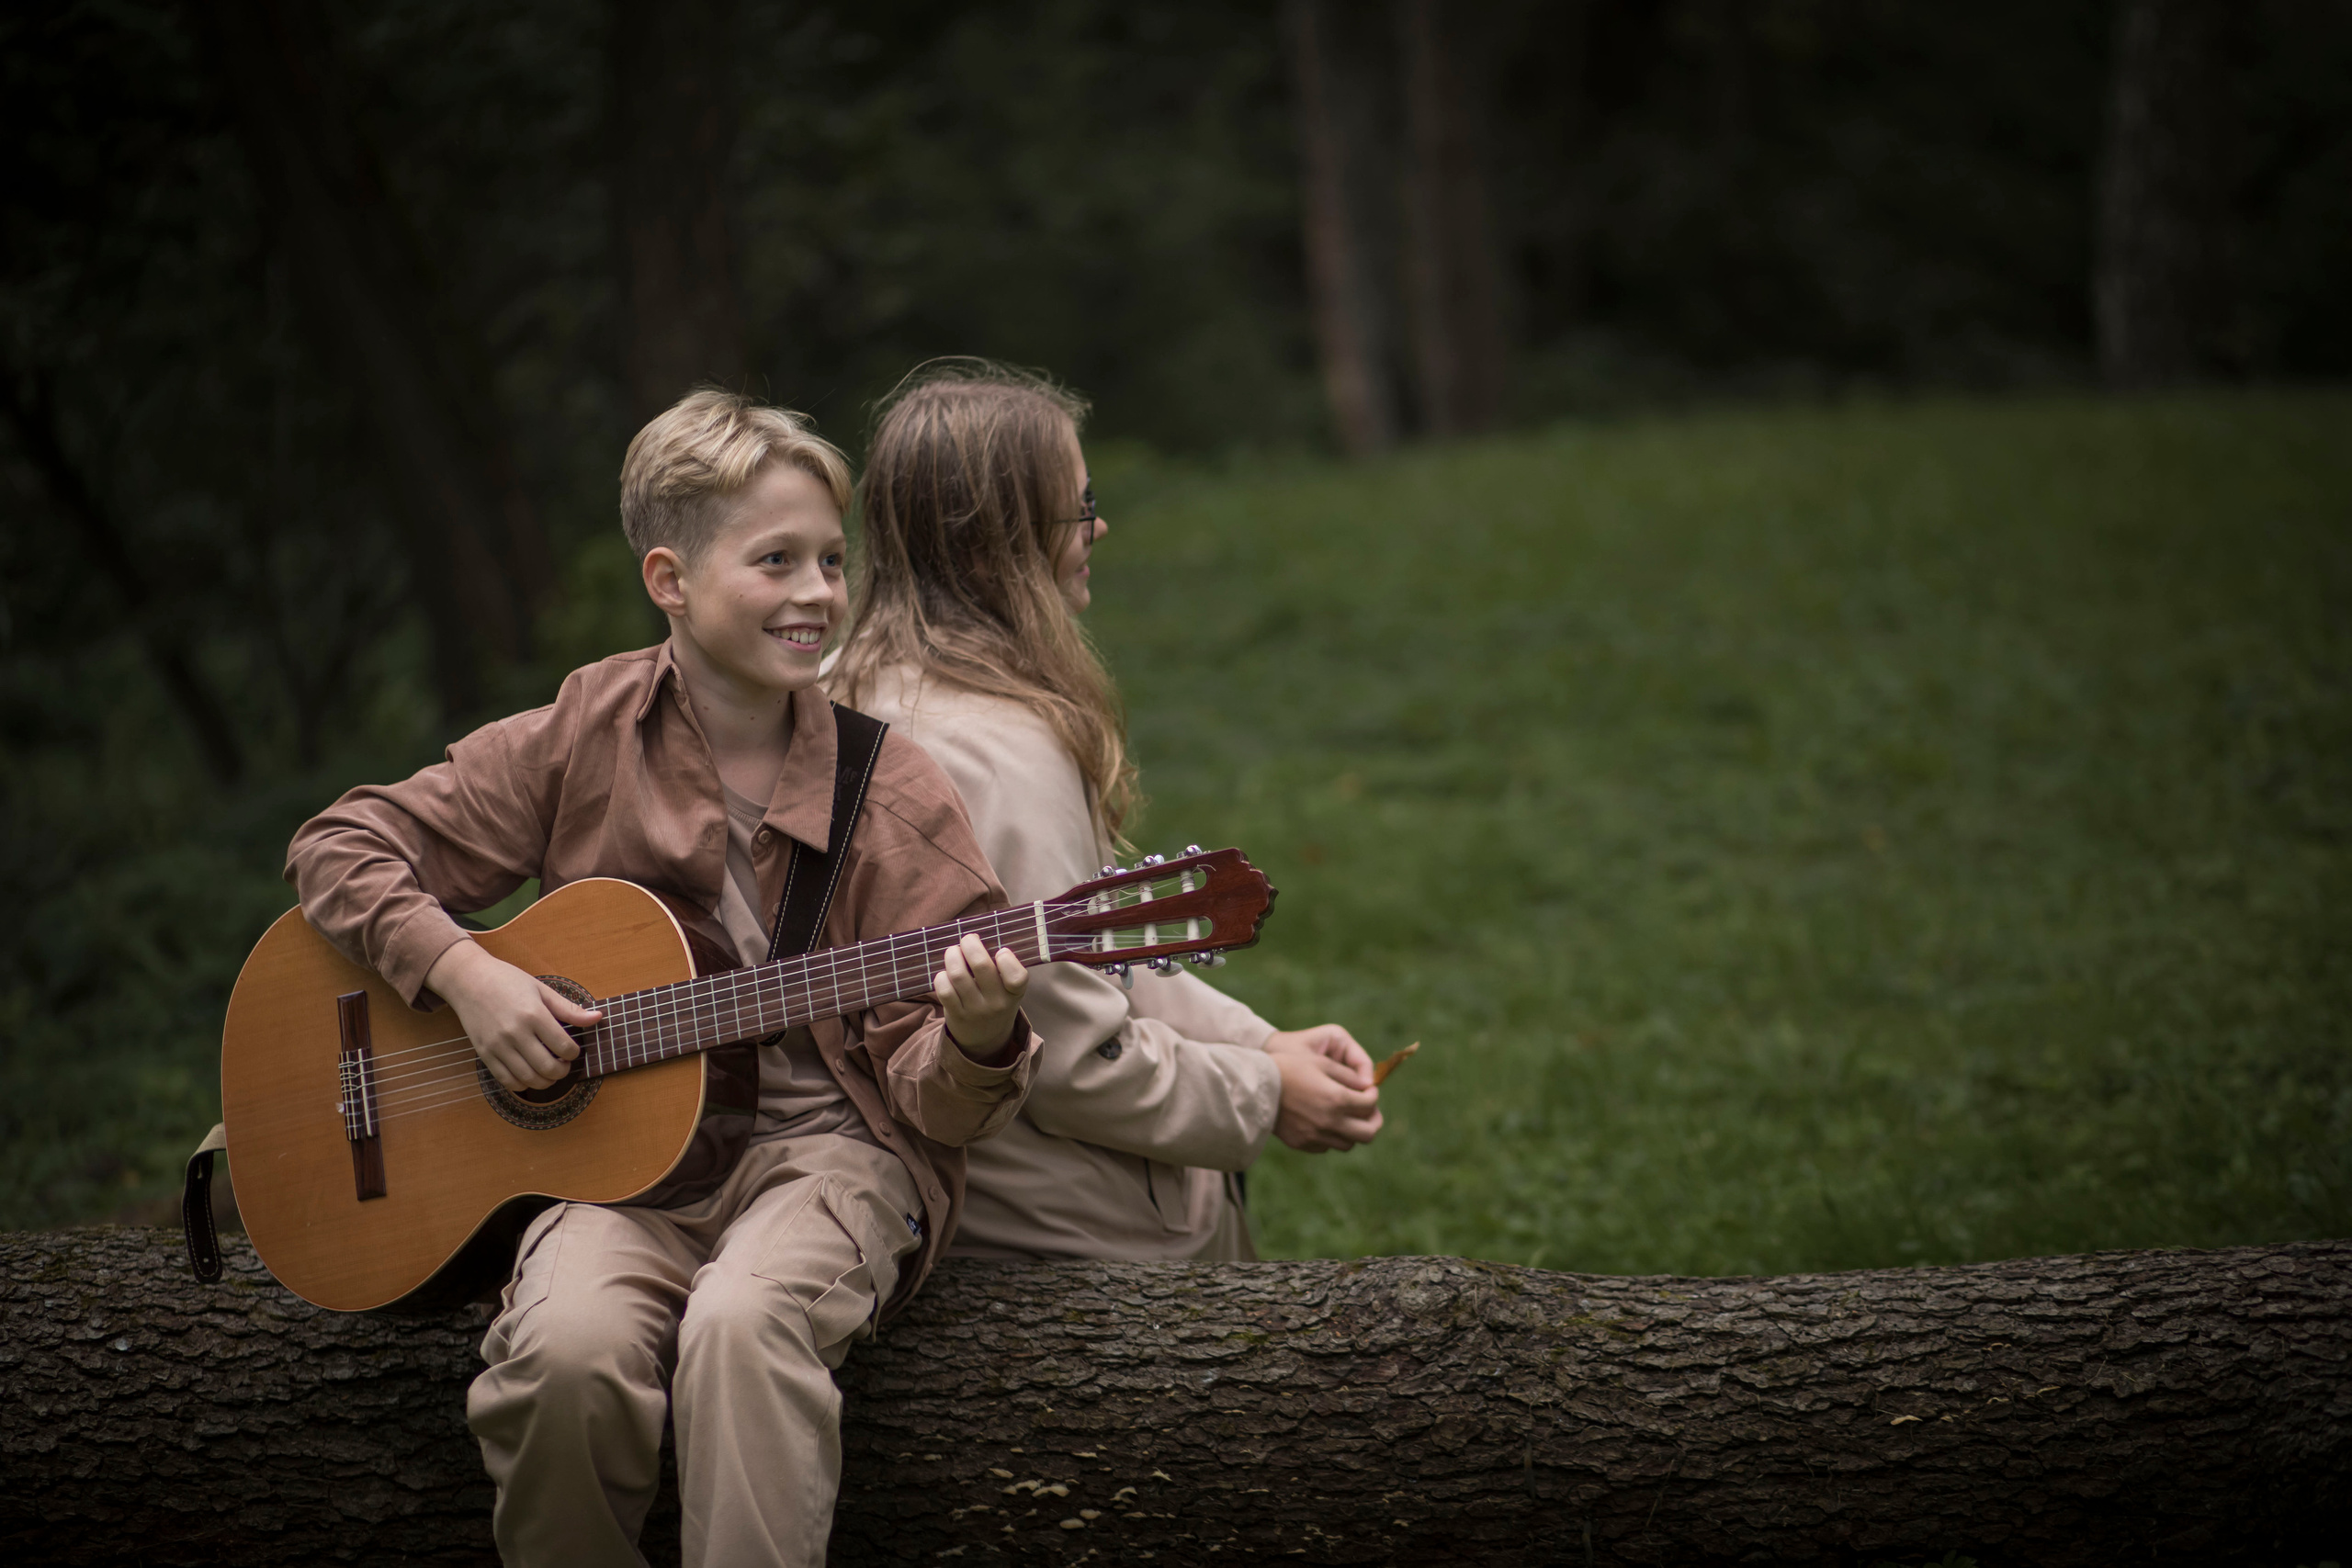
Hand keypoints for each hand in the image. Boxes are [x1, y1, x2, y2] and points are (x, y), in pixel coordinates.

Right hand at [425, 939, 601, 1091]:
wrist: (468, 980)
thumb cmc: (507, 981)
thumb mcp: (541, 989)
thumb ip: (569, 1009)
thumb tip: (598, 1017)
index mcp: (533, 1014)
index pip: (563, 1046)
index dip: (574, 1053)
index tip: (573, 1050)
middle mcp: (515, 1032)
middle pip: (547, 1067)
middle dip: (562, 1071)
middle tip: (564, 1065)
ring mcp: (497, 1045)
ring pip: (528, 1078)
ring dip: (545, 1082)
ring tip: (549, 1072)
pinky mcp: (484, 1053)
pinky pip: (506, 1080)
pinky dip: (522, 1085)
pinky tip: (530, 1075)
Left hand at [935, 932, 1028, 1061]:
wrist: (985, 1039)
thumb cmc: (996, 1001)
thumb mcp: (1008, 989)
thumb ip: (1001, 968)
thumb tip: (977, 938)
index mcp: (1015, 993)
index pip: (1017, 977)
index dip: (1008, 959)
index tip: (1000, 951)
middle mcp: (997, 1003)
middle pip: (981, 966)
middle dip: (970, 944)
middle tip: (968, 940)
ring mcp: (976, 1010)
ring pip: (958, 975)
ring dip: (952, 956)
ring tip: (953, 952)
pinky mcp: (956, 1015)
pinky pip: (944, 990)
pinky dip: (941, 977)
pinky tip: (945, 974)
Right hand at [1265, 1024, 1381, 1152]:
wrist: (1254, 1087)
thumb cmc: (1288, 1068)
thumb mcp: (1321, 1063)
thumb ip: (1349, 1076)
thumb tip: (1367, 1087)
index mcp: (1337, 1099)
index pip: (1370, 1104)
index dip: (1373, 1095)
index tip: (1368, 1091)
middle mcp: (1330, 1122)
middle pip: (1368, 1133)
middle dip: (1373, 1120)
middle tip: (1369, 1111)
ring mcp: (1315, 1136)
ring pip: (1349, 1144)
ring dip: (1353, 1131)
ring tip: (1347, 1117)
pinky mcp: (1302, 1143)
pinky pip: (1327, 1146)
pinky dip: (1331, 1137)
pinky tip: (1325, 1123)